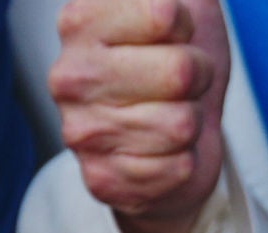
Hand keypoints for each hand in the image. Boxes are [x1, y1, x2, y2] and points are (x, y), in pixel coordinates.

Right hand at [50, 0, 229, 232]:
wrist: (177, 137)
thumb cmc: (175, 63)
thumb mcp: (181, 4)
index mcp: (81, 22)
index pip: (166, 14)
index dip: (188, 30)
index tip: (174, 37)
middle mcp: (70, 76)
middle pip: (180, 71)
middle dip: (197, 78)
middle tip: (181, 84)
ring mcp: (81, 131)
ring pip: (181, 124)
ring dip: (192, 123)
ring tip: (172, 115)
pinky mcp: (102, 179)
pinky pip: (177, 168)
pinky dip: (186, 162)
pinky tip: (165, 152)